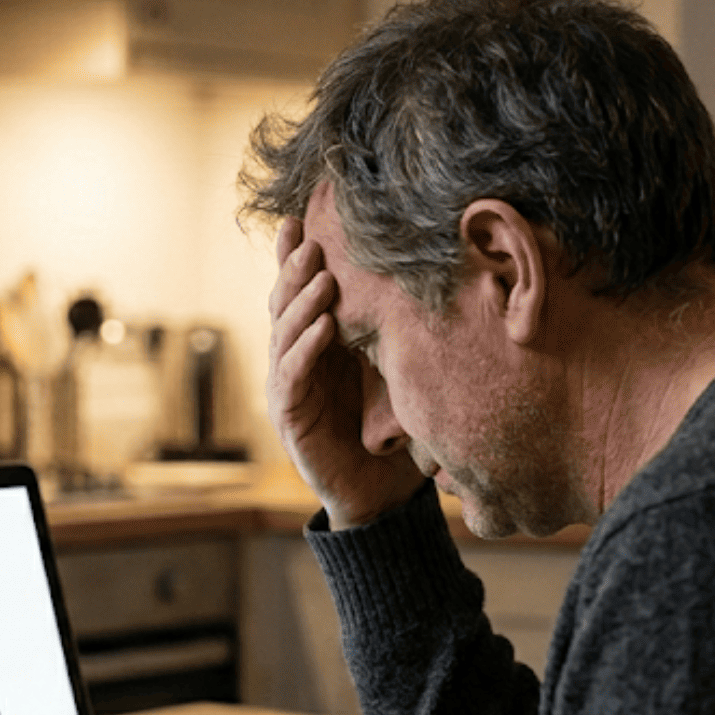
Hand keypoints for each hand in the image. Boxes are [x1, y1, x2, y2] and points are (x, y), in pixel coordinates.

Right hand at [266, 217, 422, 527]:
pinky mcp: (291, 419)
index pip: (301, 293)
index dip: (295, 257)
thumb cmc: (392, 431)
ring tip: (320, 275)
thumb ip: (395, 332)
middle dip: (294, 269)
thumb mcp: (397, 370)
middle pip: (285, 305)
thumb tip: (431, 277)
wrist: (382, 496)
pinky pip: (293, 376)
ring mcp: (288, 390)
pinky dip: (305, 349)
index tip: (303, 217)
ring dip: (301, 303)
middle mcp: (294, 362)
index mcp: (317, 346)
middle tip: (309, 237)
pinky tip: (322, 326)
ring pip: (284, 335)